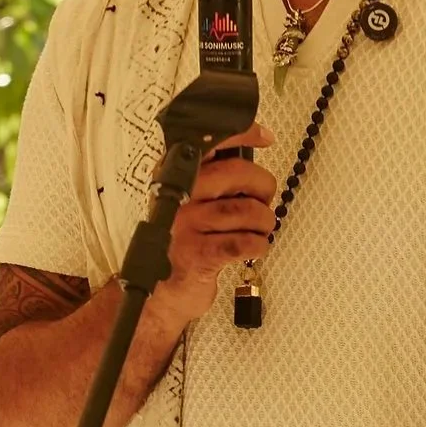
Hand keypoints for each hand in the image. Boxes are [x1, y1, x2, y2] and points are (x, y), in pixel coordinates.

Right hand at [156, 123, 274, 324]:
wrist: (160, 293)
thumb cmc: (184, 242)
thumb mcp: (191, 203)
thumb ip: (216, 177)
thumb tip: (254, 148)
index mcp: (176, 177)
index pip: (210, 143)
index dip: (242, 134)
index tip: (265, 137)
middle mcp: (177, 197)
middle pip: (235, 174)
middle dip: (263, 186)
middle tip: (264, 200)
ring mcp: (186, 226)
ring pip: (246, 210)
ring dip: (264, 221)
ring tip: (259, 229)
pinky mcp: (198, 255)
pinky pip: (245, 242)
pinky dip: (259, 245)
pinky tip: (254, 248)